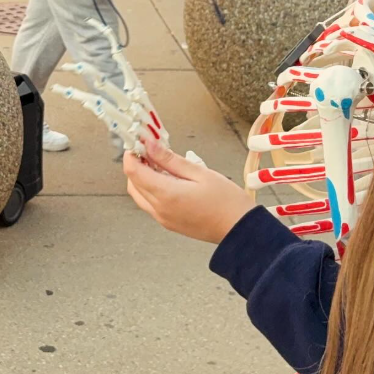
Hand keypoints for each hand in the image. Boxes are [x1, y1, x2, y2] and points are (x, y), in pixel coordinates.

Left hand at [122, 138, 254, 243]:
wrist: (242, 231)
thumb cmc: (227, 201)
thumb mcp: (199, 172)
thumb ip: (170, 159)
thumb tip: (150, 145)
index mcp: (165, 195)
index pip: (133, 171)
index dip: (131, 154)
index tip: (138, 142)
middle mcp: (159, 209)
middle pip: (132, 183)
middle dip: (136, 164)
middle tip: (149, 149)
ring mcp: (163, 219)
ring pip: (139, 195)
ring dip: (141, 178)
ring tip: (159, 162)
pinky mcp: (169, 223)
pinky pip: (149, 204)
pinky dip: (150, 189)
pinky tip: (166, 178)